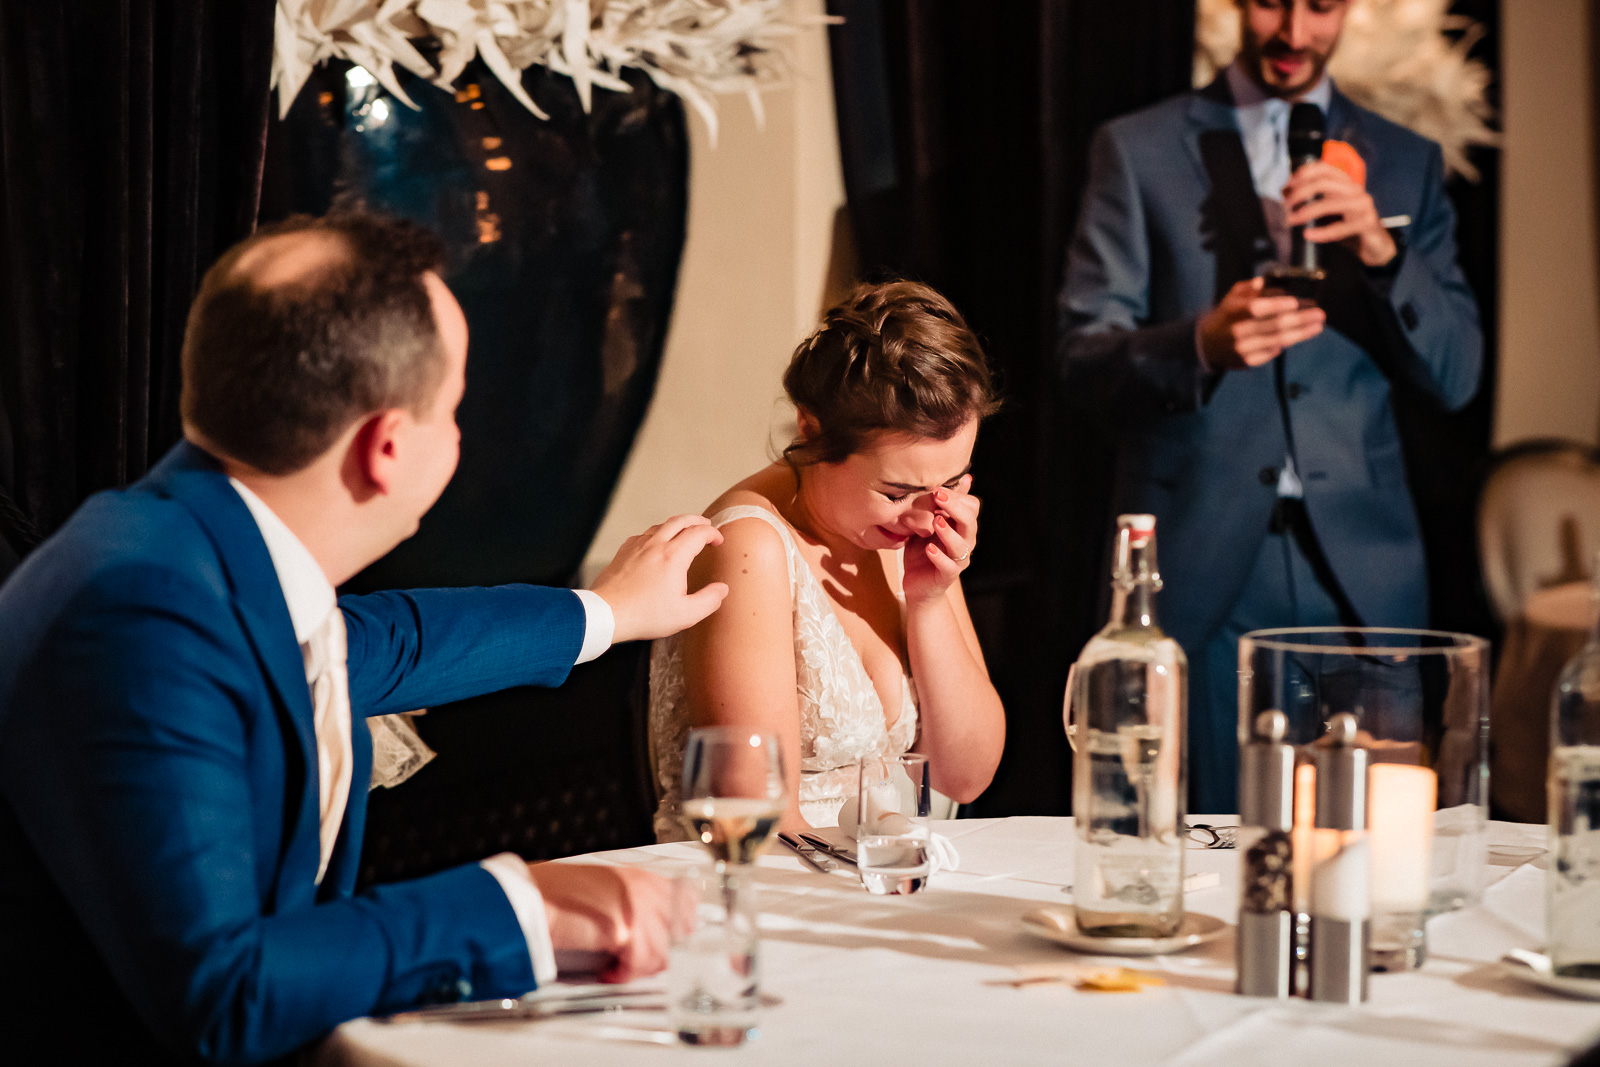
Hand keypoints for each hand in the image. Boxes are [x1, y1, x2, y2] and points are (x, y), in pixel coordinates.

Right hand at [526, 863, 691, 982]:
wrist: (531, 898)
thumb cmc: (556, 893)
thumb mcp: (603, 887)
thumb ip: (630, 902)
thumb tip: (652, 928)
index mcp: (639, 876)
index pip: (686, 901)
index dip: (677, 928)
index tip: (664, 944)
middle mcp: (644, 888)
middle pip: (681, 929)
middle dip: (662, 951)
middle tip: (638, 961)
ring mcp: (638, 906)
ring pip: (663, 952)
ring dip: (641, 966)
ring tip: (619, 968)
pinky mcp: (626, 929)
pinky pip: (640, 964)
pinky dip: (624, 975)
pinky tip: (609, 972)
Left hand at [590, 515, 729, 643]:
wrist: (606, 613)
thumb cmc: (644, 615)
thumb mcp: (685, 614)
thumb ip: (709, 600)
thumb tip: (722, 589)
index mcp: (673, 556)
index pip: (698, 533)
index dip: (712, 533)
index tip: (718, 540)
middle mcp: (655, 545)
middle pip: (680, 521)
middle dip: (697, 520)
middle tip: (705, 525)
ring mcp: (637, 546)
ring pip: (661, 525)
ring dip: (676, 525)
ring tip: (684, 532)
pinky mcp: (624, 552)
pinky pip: (643, 534)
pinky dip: (656, 533)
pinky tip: (656, 543)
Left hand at [903, 474, 977, 606]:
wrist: (917, 584)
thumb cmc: (922, 549)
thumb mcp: (927, 522)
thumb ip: (939, 504)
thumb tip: (963, 477)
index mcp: (962, 527)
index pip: (971, 506)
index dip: (956, 495)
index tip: (937, 486)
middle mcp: (965, 542)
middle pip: (970, 521)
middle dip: (954, 506)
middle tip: (937, 495)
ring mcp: (958, 560)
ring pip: (961, 545)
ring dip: (948, 532)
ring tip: (935, 521)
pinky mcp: (947, 576)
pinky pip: (948, 566)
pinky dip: (939, 557)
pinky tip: (929, 548)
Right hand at [1197, 277, 1324, 369]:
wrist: (1207, 345)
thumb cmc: (1226, 316)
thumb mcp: (1232, 297)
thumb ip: (1249, 288)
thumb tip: (1263, 282)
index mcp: (1233, 312)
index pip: (1258, 308)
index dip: (1278, 306)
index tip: (1295, 302)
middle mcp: (1238, 331)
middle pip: (1274, 326)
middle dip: (1300, 320)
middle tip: (1320, 314)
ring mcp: (1243, 348)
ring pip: (1278, 341)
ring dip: (1301, 333)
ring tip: (1317, 326)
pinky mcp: (1248, 361)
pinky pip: (1272, 352)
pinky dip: (1285, 344)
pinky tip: (1298, 336)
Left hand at [1284, 160, 1396, 267]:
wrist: (1375, 245)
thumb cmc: (1347, 226)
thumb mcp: (1329, 210)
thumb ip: (1313, 200)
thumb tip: (1284, 194)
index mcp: (1345, 183)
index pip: (1323, 168)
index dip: (1302, 174)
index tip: (1286, 187)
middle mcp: (1355, 189)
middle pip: (1323, 183)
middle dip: (1299, 194)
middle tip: (1285, 207)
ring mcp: (1363, 205)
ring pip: (1330, 203)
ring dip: (1306, 211)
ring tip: (1291, 220)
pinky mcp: (1367, 223)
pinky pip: (1340, 227)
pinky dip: (1321, 232)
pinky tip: (1308, 235)